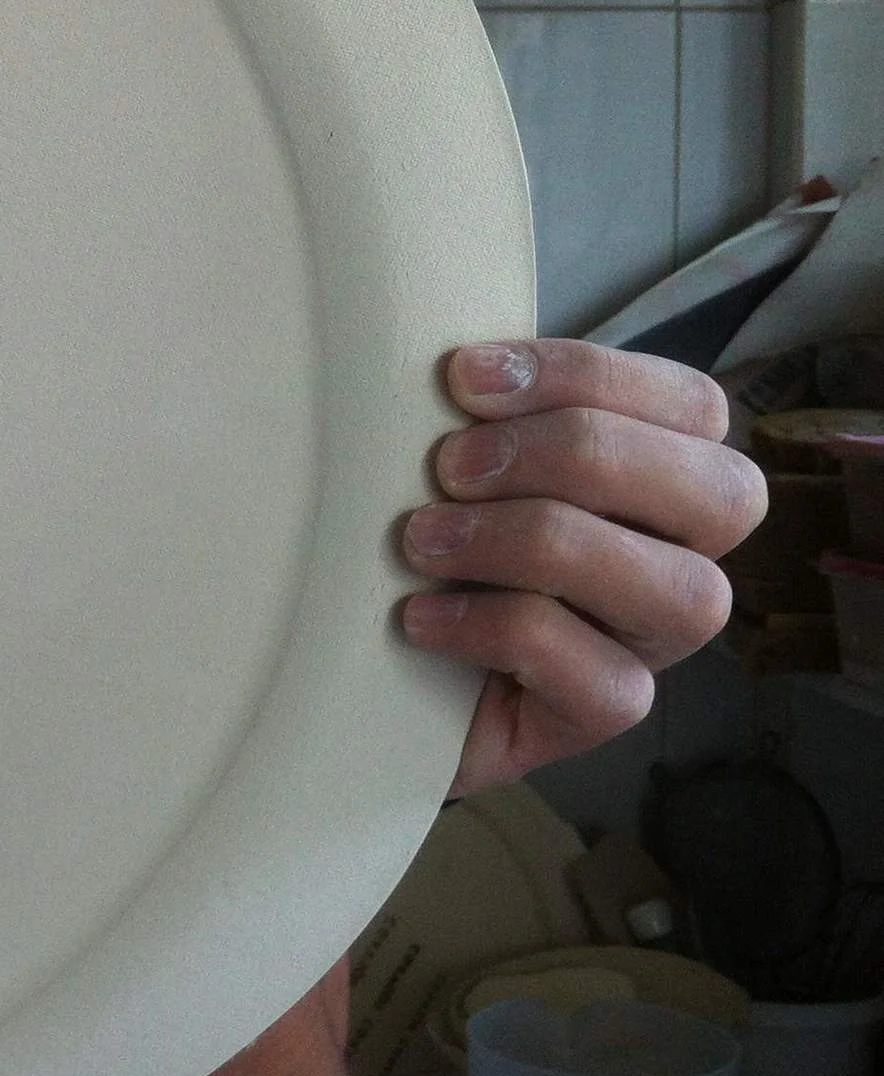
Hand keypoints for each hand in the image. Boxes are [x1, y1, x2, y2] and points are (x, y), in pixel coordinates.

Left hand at [400, 340, 765, 796]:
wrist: (353, 672)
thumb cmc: (413, 545)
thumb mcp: (446, 463)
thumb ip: (481, 412)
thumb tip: (451, 361)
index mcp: (658, 477)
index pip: (691, 406)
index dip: (585, 377)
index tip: (462, 378)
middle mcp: (677, 559)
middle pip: (721, 494)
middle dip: (578, 455)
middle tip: (450, 465)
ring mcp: (650, 645)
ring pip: (684, 591)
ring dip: (541, 545)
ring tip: (423, 539)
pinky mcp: (601, 714)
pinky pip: (607, 682)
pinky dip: (502, 633)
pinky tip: (419, 617)